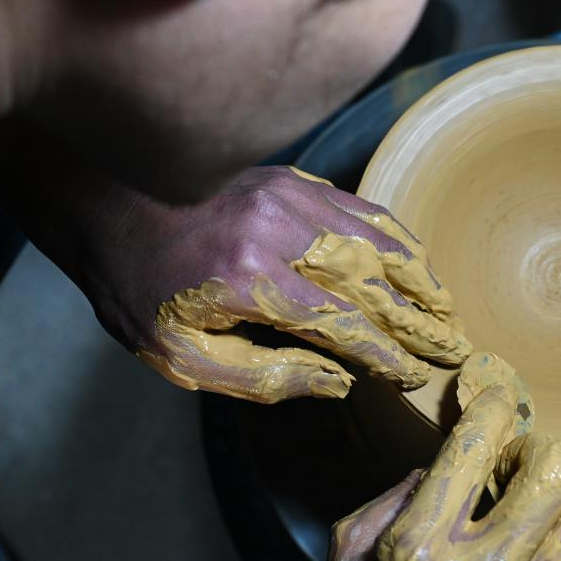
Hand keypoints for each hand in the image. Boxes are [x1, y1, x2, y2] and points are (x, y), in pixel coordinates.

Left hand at [24, 164, 471, 403]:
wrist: (107, 199)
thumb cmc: (138, 286)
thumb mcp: (181, 354)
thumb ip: (262, 375)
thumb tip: (337, 381)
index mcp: (252, 280)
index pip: (343, 323)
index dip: (386, 354)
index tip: (414, 375)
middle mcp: (282, 233)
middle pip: (373, 282)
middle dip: (418, 320)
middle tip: (453, 347)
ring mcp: (292, 198)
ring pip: (377, 239)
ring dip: (419, 276)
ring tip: (447, 308)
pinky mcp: (293, 180)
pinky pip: (360, 207)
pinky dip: (395, 236)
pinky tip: (413, 257)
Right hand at [329, 354, 560, 560]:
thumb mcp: (352, 560)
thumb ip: (385, 508)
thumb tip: (433, 469)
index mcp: (422, 547)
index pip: (474, 444)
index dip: (491, 407)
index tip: (494, 402)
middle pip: (554, 470)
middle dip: (539, 454)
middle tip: (521, 463)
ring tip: (547, 514)